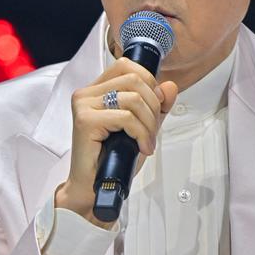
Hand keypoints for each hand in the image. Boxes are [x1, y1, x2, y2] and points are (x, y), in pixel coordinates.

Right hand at [58, 56, 178, 222]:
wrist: (94, 188)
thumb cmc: (112, 160)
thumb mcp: (142, 128)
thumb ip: (157, 106)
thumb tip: (171, 86)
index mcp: (96, 90)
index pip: (126, 65)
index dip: (149, 82)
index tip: (155, 107)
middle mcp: (86, 93)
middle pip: (134, 79)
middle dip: (153, 106)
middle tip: (152, 130)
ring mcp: (83, 105)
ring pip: (133, 98)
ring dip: (149, 123)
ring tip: (147, 142)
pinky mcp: (85, 121)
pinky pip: (127, 118)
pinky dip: (141, 134)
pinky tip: (141, 148)